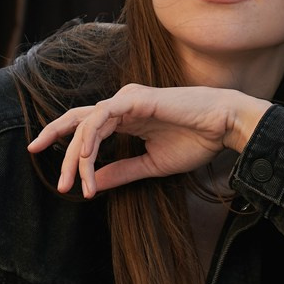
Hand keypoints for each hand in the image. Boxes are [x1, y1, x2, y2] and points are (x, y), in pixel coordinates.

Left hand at [25, 84, 271, 198]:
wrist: (223, 128)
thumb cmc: (195, 141)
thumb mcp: (151, 165)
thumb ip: (122, 171)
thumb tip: (94, 183)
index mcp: (124, 119)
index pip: (85, 131)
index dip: (68, 151)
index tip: (62, 181)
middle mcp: (120, 106)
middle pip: (78, 124)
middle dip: (60, 150)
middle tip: (60, 184)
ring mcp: (126, 100)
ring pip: (87, 124)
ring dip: (77, 156)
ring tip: (76, 182)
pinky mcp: (135, 98)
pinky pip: (103, 116)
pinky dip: (91, 136)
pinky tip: (87, 157)